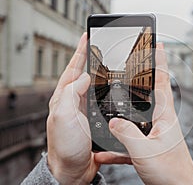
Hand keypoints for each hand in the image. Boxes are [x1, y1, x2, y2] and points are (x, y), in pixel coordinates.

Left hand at [47, 33, 130, 184]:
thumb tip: (82, 77)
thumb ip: (71, 95)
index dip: (80, 52)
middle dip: (90, 57)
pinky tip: (114, 87)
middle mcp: (73, 101)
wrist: (74, 168)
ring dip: (101, 71)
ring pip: (94, 84)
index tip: (87, 37)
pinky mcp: (94, 118)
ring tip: (109, 61)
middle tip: (100, 45)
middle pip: (83, 73)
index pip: (72, 68)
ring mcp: (84, 109)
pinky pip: (102, 98)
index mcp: (64, 98)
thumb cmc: (66, 147)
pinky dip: (108, 89)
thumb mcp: (64, 117)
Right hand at [98, 44, 192, 184]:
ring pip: (137, 117)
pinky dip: (118, 145)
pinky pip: (131, 141)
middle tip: (133, 64)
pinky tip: (105, 152)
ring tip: (114, 104)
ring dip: (126, 111)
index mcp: (165, 116)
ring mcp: (155, 134)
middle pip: (149, 93)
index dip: (160, 61)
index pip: (162, 81)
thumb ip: (127, 134)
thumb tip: (113, 121)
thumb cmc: (170, 173)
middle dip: (140, 78)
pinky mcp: (149, 147)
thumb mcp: (145, 152)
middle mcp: (161, 121)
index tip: (158, 44)